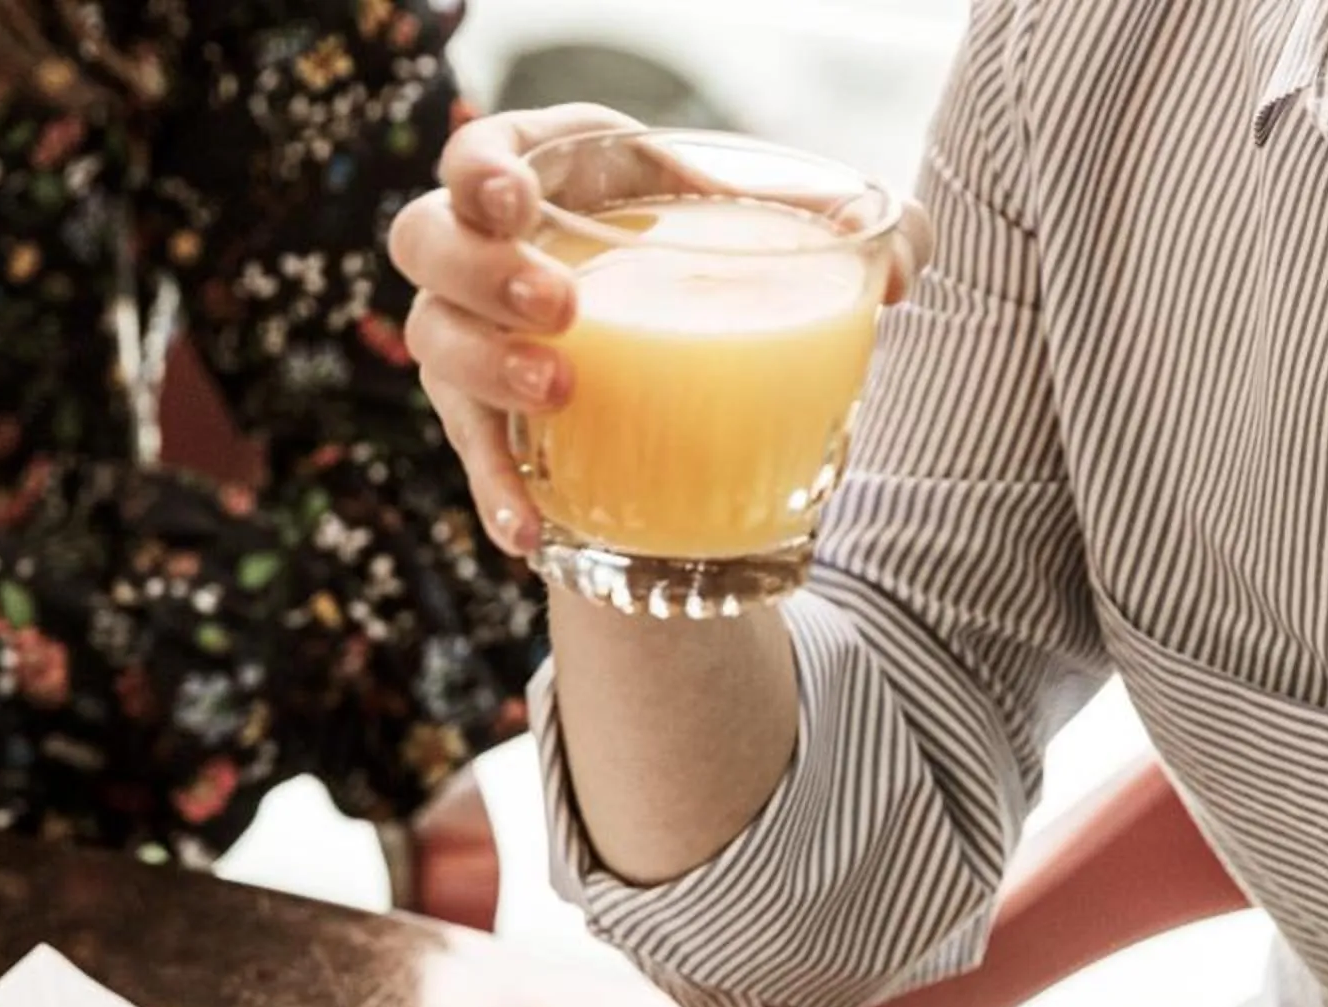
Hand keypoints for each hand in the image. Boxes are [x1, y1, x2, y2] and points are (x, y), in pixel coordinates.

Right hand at [389, 107, 936, 558]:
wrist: (692, 356)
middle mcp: (492, 249)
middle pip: (427, 241)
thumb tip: (900, 266)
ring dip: (484, 369)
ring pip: (432, 338)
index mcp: (555, 173)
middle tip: (563, 310)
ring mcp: (476, 333)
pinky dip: (495, 488)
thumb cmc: (721, 256)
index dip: (481, 173)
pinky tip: (529, 531)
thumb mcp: (788, 232)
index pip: (479, 154)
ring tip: (559, 396)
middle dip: (480, 273)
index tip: (518, 205)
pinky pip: (468, 450)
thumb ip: (864, 231)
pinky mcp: (485, 414)